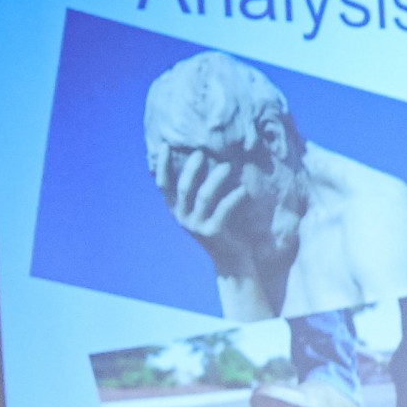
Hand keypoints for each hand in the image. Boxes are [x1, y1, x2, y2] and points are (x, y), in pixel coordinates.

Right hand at [154, 148, 265, 275]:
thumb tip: (197, 161)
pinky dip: (234, 198)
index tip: (165, 146)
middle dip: (192, 168)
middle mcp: (183, 218)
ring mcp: (198, 226)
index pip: (163, 185)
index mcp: (176, 210)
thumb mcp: (202, 212)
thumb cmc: (218, 229)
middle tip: (202, 153)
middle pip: (184, 187)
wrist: (231, 260)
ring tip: (227, 166)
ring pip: (205, 197)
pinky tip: (243, 189)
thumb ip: (195, 193)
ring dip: (216, 179)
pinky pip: (224, 210)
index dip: (163, 166)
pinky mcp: (214, 232)